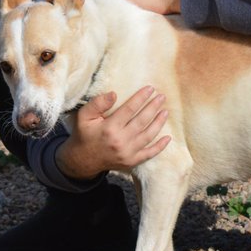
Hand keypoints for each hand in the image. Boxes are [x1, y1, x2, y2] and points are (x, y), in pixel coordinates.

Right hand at [56, 86, 170, 178]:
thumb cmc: (84, 134)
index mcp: (109, 128)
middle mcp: (120, 141)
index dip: (141, 98)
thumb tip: (114, 94)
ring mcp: (127, 153)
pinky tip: (168, 138)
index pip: (130, 109)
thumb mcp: (83, 116)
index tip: (150, 88)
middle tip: (162, 97)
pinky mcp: (131, 162)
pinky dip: (160, 146)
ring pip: (148, 136)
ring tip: (165, 111)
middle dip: (153, 107)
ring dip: (158, 123)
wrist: (82, 160)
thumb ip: (97, 103)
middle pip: (142, 121)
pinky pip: (149, 154)